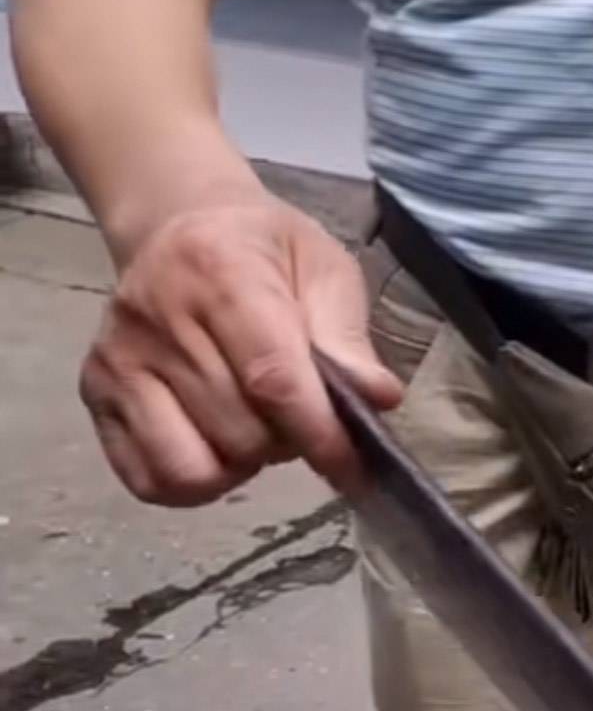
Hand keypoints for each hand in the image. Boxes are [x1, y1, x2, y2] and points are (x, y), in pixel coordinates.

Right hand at [79, 198, 401, 505]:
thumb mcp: (322, 268)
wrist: (178, 225)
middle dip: (285, 443)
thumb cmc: (264, 251)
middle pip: (238, 432)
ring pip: (194, 467)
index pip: (271, 378)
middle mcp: (155, 316)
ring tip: (253, 427)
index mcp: (220, 270)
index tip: (351, 466)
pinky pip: (150, 480)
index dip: (318, 433)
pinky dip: (195, 484)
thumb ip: (347, 337)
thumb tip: (379, 398)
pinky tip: (215, 445)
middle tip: (295, 415)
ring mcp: (117, 360)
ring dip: (240, 466)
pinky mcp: (95, 395)